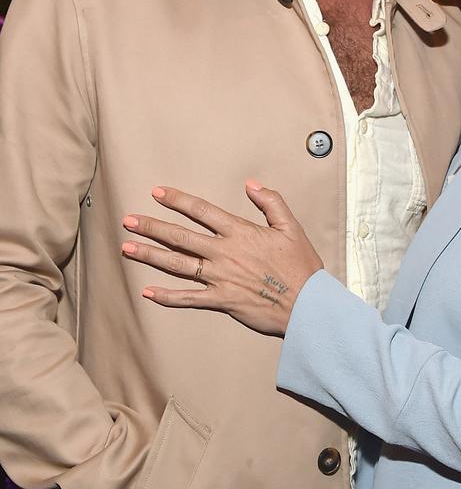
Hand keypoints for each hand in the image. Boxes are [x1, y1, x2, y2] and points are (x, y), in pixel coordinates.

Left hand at [121, 182, 322, 335]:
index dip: (177, 200)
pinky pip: (188, 298)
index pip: (202, 211)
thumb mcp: (291, 227)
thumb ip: (271, 202)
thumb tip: (251, 184)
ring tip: (127, 248)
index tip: (157, 193)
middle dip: (151, 227)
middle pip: (180, 236)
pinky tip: (148, 292)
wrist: (306, 304)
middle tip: (128, 220)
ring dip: (150, 255)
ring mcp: (220, 278)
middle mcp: (224, 253)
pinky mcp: (221, 301)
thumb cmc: (300, 266)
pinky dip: (167, 296)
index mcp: (240, 232)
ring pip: (177, 264)